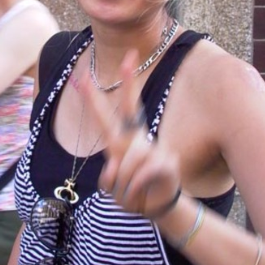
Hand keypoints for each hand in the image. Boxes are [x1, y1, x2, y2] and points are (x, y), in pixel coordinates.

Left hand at [82, 50, 180, 217]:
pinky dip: (134, 189)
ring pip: (128, 159)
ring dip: (123, 184)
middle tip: (129, 55)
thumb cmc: (133, 192)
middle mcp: (138, 140)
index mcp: (123, 141)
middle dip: (129, 82)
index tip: (99, 70)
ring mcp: (154, 149)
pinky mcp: (166, 163)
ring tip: (130, 194)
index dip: (98, 97)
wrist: (159, 209)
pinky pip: (141, 173)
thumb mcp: (113, 188)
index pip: (112, 115)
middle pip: (130, 108)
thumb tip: (112, 168)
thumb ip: (109, 178)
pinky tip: (138, 196)